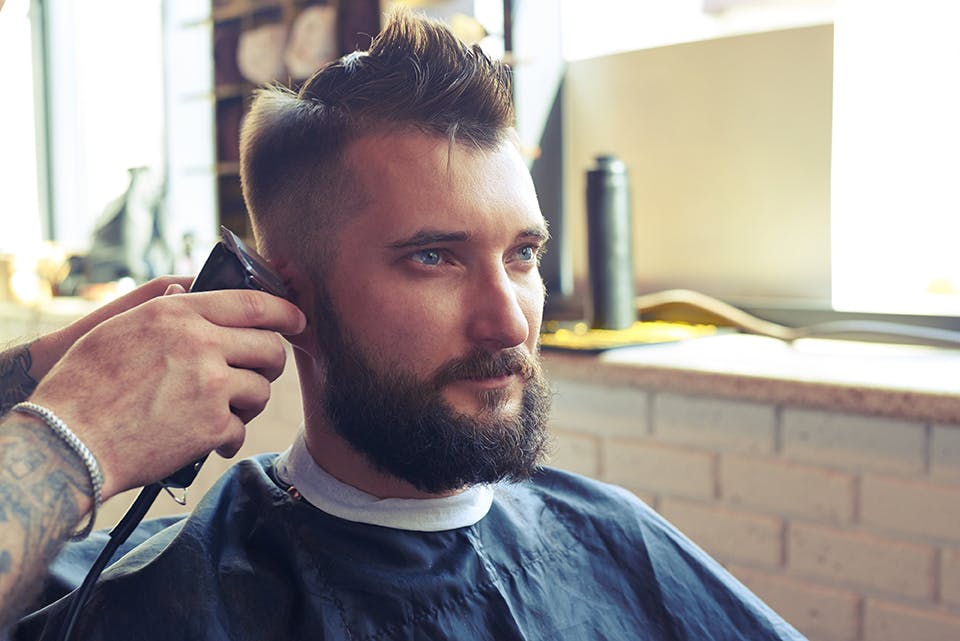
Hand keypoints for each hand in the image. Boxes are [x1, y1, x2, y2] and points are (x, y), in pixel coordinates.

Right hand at [26, 286, 304, 500]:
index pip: (252, 303)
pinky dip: (227, 438)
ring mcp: (210, 384)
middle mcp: (200, 343)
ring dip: (248, 403)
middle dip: (272, 362)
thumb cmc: (84, 385)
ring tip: (223, 411)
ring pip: (261, 389)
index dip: (284, 312)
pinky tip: (207, 441)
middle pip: (270, 346)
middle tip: (260, 373)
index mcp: (177, 314)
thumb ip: (165, 313)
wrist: (69, 440)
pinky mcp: (213, 425)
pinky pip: (241, 428)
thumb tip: (190, 296)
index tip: (297, 320)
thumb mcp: (121, 329)